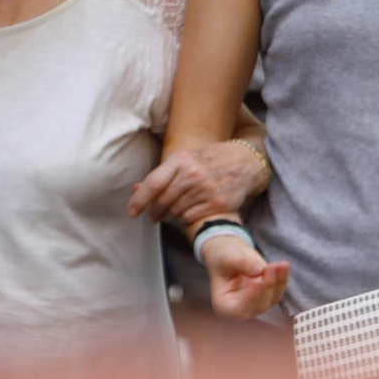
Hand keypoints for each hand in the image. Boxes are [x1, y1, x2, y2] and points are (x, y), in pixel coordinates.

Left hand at [128, 141, 265, 224]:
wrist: (246, 162)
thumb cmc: (211, 159)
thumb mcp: (186, 159)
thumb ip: (161, 175)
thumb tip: (135, 188)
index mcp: (181, 160)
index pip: (153, 183)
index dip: (139, 200)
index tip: (132, 212)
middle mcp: (192, 174)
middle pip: (162, 201)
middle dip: (155, 212)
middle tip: (154, 215)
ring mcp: (205, 189)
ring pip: (175, 212)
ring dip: (169, 216)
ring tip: (171, 214)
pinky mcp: (216, 203)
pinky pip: (190, 218)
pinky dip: (184, 220)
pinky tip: (186, 215)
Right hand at [200, 236, 290, 319]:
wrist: (231, 255)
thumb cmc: (224, 259)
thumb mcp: (228, 258)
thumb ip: (241, 264)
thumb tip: (259, 270)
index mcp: (224, 305)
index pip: (239, 310)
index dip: (250, 298)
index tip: (257, 281)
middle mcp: (240, 309)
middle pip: (259, 306)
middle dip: (267, 287)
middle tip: (270, 267)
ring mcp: (256, 304)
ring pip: (272, 299)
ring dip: (278, 282)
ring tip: (280, 264)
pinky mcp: (268, 296)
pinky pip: (279, 290)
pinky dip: (283, 278)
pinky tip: (284, 265)